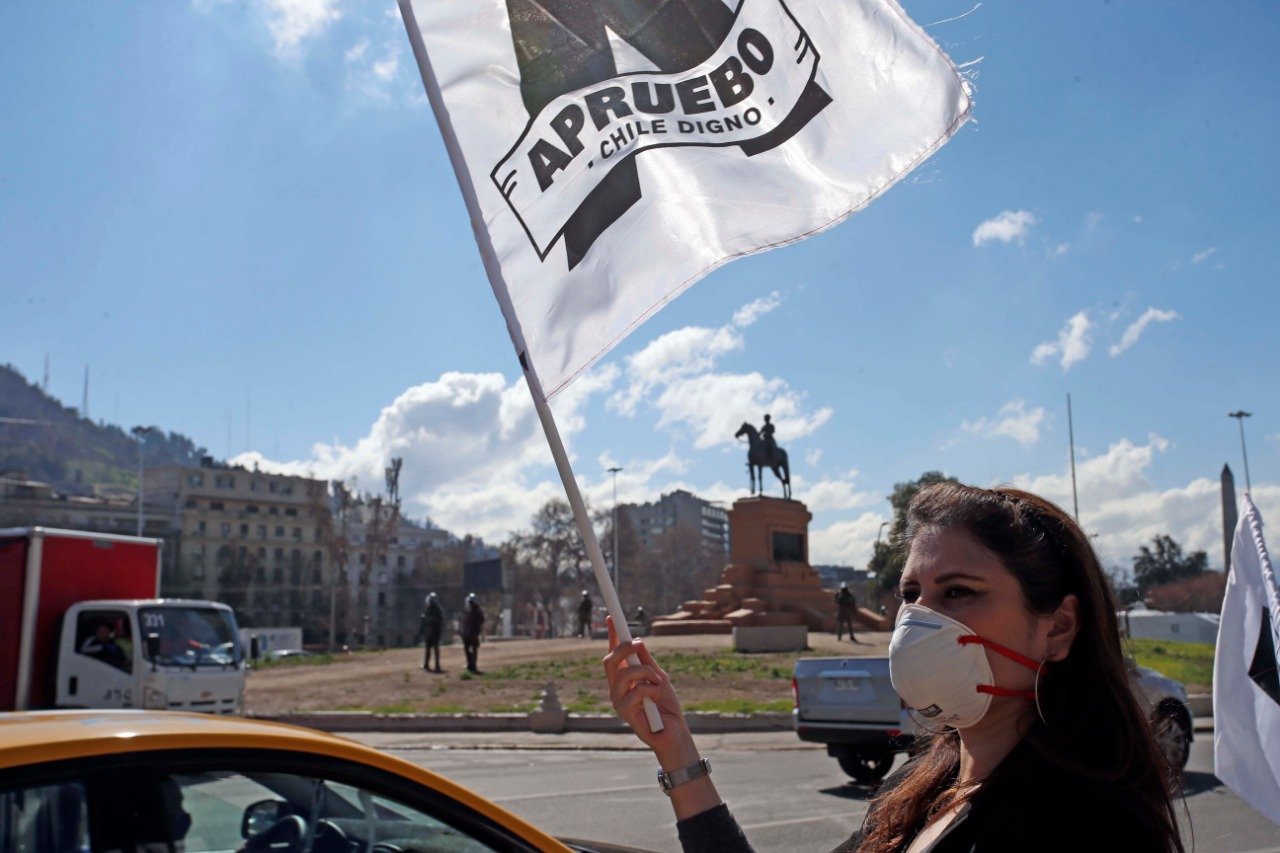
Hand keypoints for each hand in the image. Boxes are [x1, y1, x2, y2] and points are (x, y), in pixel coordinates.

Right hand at [603, 616, 697, 766]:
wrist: (674, 731)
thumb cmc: (666, 706)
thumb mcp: (659, 678)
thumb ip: (647, 662)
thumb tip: (638, 640)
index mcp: (624, 677)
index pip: (614, 652)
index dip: (613, 635)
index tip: (612, 617)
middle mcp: (617, 687)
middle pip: (610, 660)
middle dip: (624, 647)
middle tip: (639, 643)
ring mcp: (618, 699)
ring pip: (622, 673)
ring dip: (644, 671)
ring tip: (658, 680)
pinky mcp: (623, 711)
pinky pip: (635, 689)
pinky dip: (650, 688)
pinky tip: (656, 696)